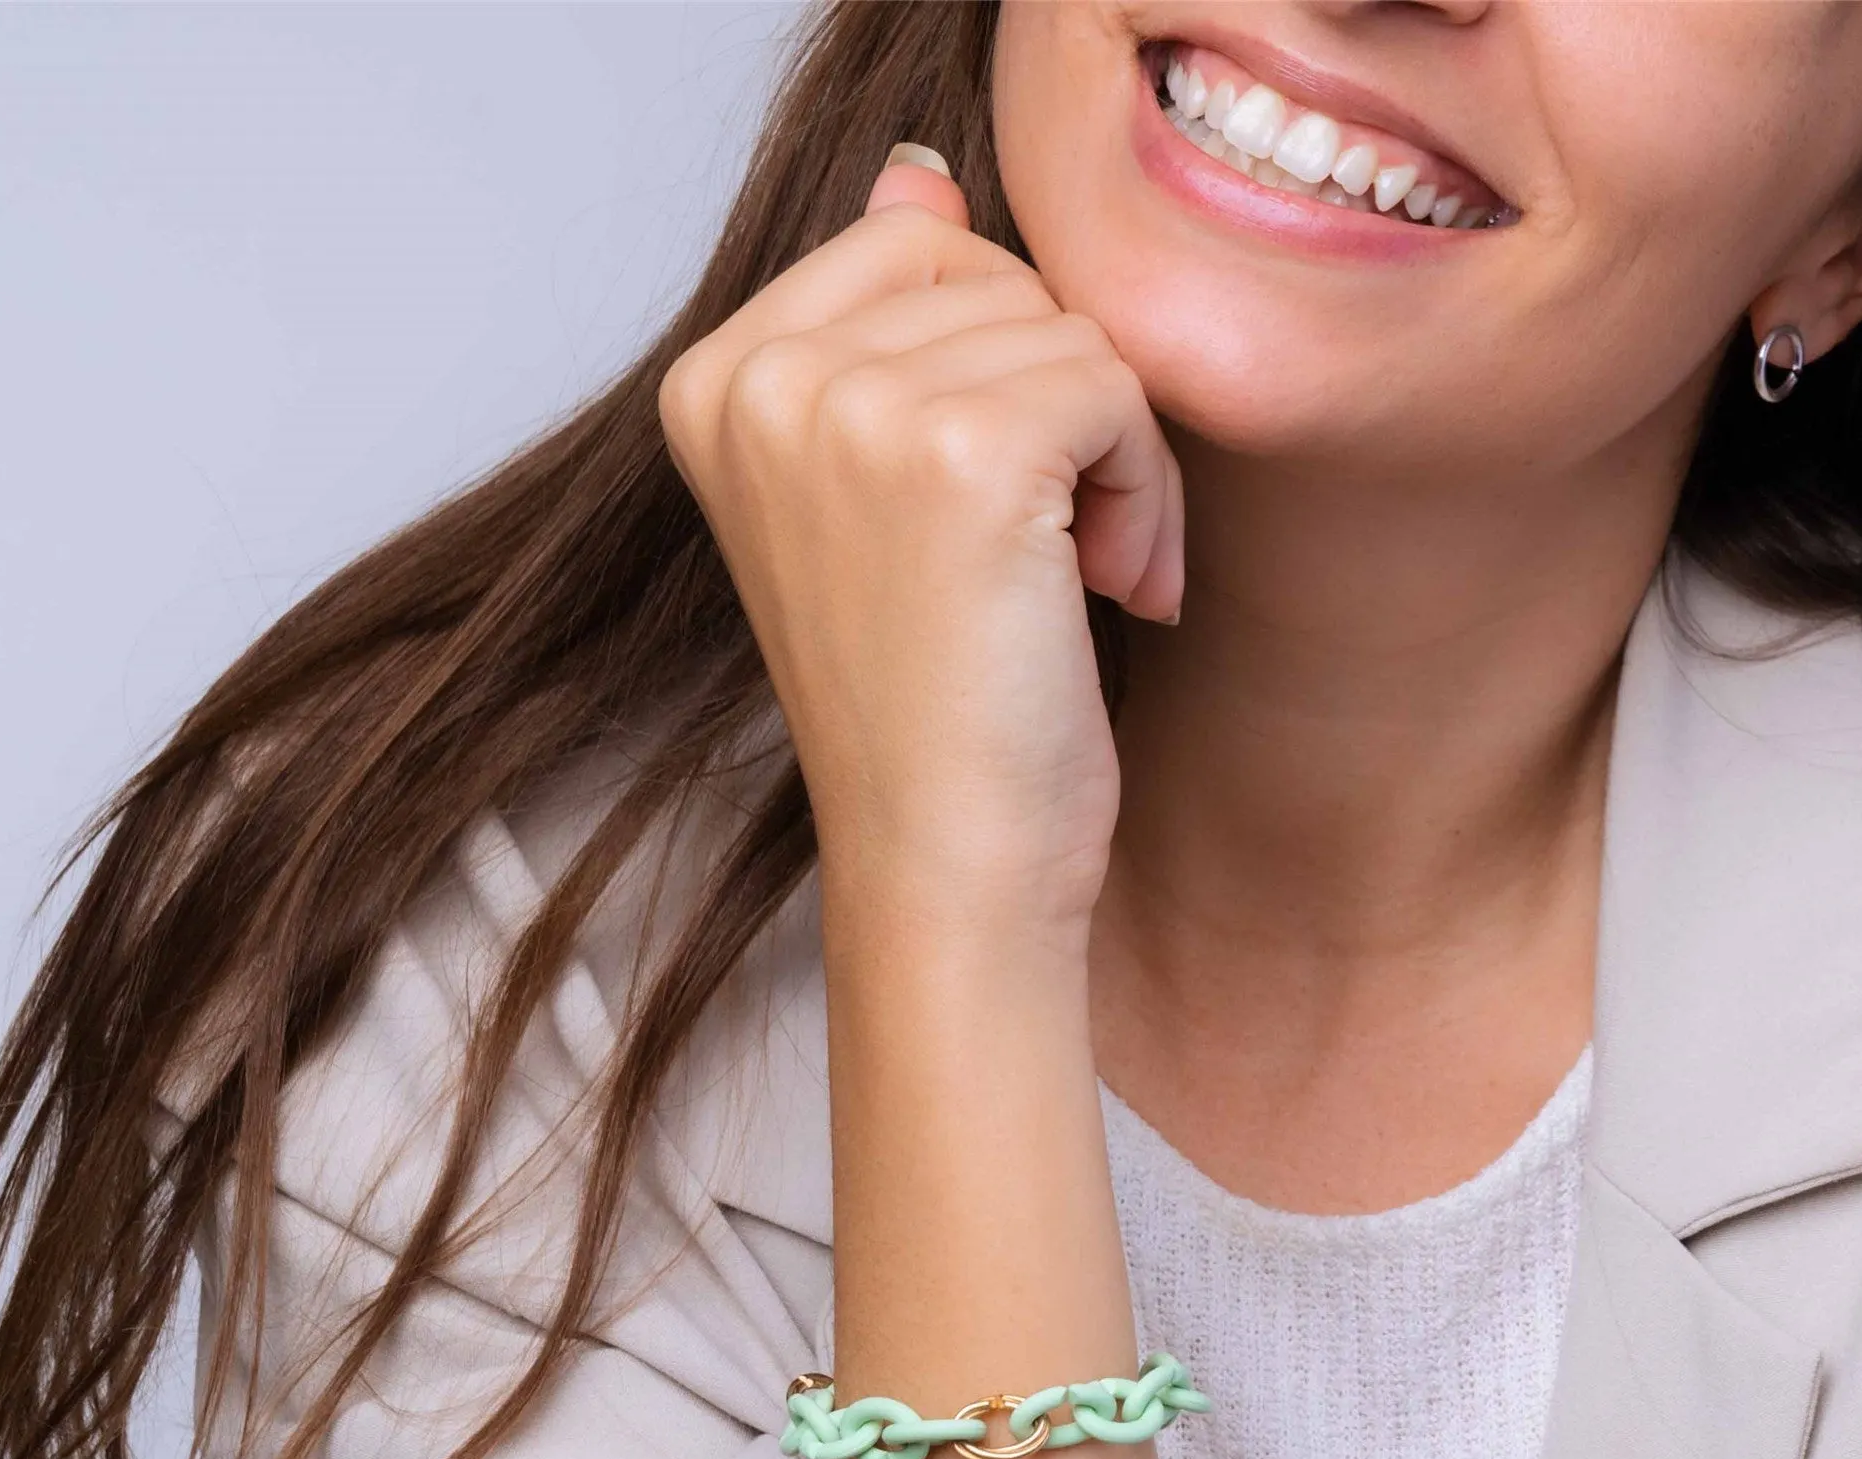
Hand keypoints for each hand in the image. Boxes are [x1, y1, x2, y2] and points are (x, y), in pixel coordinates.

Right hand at [659, 149, 1183, 950]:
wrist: (947, 872)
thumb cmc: (930, 711)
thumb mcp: (884, 500)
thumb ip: (887, 328)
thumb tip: (917, 183)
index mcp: (717, 382)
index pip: (920, 253)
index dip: (997, 376)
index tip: (990, 514)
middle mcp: (761, 380)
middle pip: (1000, 280)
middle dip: (1063, 410)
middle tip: (1048, 557)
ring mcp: (849, 411)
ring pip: (1071, 332)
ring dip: (1116, 464)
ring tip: (1070, 585)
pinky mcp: (959, 453)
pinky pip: (1118, 386)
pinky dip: (1144, 494)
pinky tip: (1107, 591)